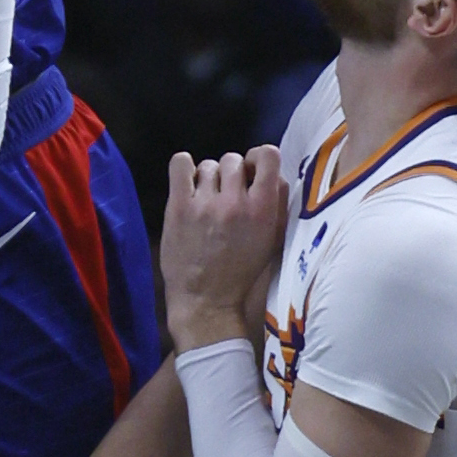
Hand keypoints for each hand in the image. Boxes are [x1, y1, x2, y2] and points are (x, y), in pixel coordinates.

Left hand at [162, 148, 286, 353]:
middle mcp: (236, 202)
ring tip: (207, 200)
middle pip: (234, 159)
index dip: (258, 158)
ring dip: (209, 179)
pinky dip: (185, 168)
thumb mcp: (272, 241)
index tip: (251, 172)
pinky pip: (181, 163)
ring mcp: (206, 203)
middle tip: (227, 196)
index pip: (268, 154)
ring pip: (209, 165)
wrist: (207, 301)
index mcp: (264, 210)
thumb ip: (277, 204)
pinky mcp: (180, 206)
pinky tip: (189, 184)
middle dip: (232, 175)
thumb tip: (271, 172)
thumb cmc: (242, 272)